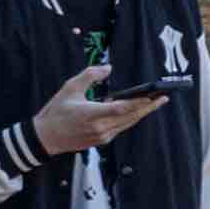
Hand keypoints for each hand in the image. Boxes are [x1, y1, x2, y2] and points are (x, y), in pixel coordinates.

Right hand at [32, 64, 165, 157]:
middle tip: (164, 97)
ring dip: (142, 113)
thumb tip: (108, 68)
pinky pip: (121, 128)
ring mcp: (101, 136)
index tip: (153, 95)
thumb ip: (90, 75)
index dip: (139, 102)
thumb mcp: (70, 87)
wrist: (45, 138)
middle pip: (130, 117)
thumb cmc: (56, 112)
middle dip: (149, 107)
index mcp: (92, 114)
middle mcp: (100, 127)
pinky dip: (130, 119)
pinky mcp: (101, 141)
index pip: (121, 108)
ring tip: (156, 103)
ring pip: (128, 124)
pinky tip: (136, 111)